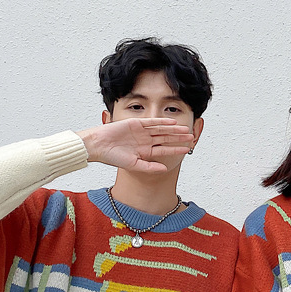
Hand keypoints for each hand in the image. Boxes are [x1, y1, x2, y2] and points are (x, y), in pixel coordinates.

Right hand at [76, 118, 194, 173]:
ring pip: (161, 129)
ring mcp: (141, 132)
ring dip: (173, 129)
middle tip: (191, 137)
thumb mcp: (134, 165)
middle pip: (165, 138)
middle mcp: (145, 141)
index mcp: (145, 152)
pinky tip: (172, 123)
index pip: (164, 150)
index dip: (176, 149)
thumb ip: (150, 167)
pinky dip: (162, 122)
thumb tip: (165, 169)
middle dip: (178, 138)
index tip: (188, 149)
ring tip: (185, 129)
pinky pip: (152, 122)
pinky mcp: (136, 123)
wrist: (99, 146)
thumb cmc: (113, 157)